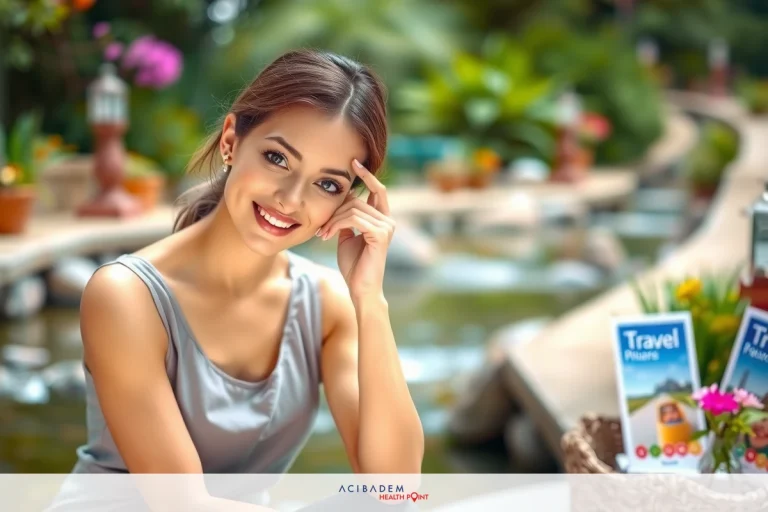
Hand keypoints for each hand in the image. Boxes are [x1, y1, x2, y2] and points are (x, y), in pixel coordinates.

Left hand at [317, 159, 394, 301]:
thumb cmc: (354, 265)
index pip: (378, 190)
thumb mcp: (347, 236)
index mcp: (382, 219)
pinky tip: (328, 237)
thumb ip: (347, 218)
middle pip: (356, 200)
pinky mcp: (380, 235)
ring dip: (332, 221)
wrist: (360, 288)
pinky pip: (354, 219)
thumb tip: (342, 199)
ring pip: (353, 209)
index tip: (353, 162)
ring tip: (322, 235)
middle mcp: (388, 220)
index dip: (367, 175)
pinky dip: (337, 225)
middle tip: (321, 228)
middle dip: (334, 211)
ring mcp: (387, 227)